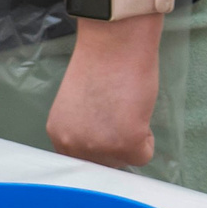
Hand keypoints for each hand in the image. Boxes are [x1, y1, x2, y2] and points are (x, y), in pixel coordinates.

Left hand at [46, 21, 160, 167]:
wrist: (115, 41)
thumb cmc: (100, 62)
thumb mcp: (79, 105)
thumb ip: (82, 129)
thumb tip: (100, 146)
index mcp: (59, 134)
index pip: (80, 160)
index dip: (97, 146)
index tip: (107, 134)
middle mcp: (73, 145)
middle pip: (102, 166)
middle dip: (115, 146)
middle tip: (120, 115)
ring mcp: (100, 147)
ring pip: (124, 161)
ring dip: (132, 140)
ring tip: (128, 108)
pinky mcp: (127, 142)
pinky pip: (144, 155)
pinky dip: (148, 138)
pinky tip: (138, 110)